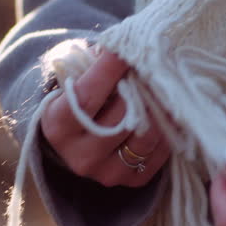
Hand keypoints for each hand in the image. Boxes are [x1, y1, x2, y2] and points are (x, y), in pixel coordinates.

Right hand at [39, 50, 169, 187]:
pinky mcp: (131, 181)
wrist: (78, 137)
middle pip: (121, 118)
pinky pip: (159, 154)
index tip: (124, 49)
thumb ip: (93, 63)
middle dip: (139, 88)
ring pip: (145, 136)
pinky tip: (167, 111)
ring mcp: (106, 173)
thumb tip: (128, 44)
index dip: (108, 71)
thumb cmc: (77, 95)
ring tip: (163, 87)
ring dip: (159, 108)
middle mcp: (79, 156)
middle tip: (151, 65)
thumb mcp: (73, 77)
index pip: (86, 97)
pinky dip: (168, 130)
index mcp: (57, 126)